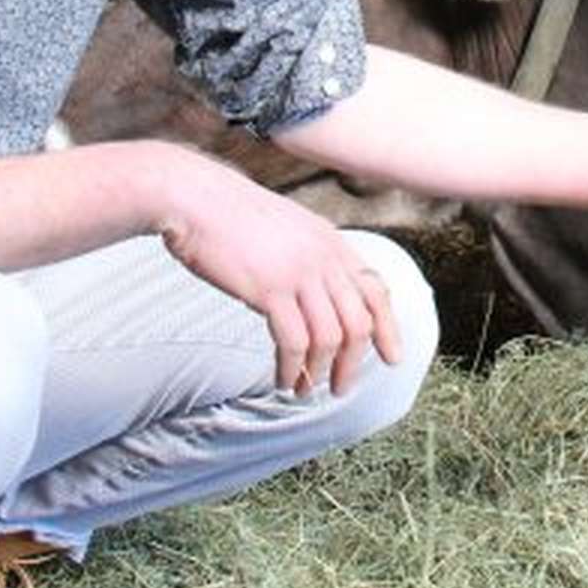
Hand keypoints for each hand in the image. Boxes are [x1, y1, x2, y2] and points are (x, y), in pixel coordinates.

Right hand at [149, 153, 404, 395]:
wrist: (195, 197)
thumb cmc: (231, 215)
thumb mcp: (288, 228)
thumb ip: (311, 256)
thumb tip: (320, 297)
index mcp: (331, 242)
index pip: (376, 291)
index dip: (388, 328)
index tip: (392, 358)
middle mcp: (324, 257)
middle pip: (358, 322)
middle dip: (353, 362)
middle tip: (341, 388)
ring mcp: (299, 273)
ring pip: (329, 338)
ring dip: (319, 372)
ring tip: (302, 390)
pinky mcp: (269, 289)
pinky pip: (294, 342)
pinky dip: (292, 369)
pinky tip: (281, 380)